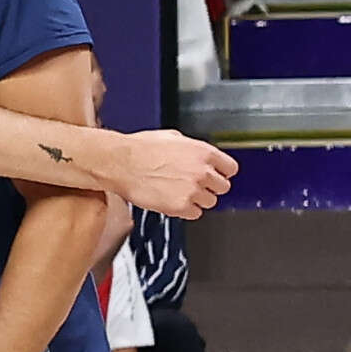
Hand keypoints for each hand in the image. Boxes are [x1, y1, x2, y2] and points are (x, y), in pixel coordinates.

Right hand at [108, 131, 236, 217]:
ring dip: (198, 199)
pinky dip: (185, 210)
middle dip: (210, 187)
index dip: (221, 173)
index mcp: (204, 152)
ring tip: (179, 193)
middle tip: (194, 185)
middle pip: (223, 187)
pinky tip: (172, 200)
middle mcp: (202, 172)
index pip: (231, 169)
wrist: (119, 163)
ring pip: (210, 202)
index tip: (215, 176)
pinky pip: (195, 214)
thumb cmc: (139, 148)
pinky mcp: (180, 206)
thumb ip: (192, 149)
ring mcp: (193, 190)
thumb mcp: (172, 138)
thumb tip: (197, 156)